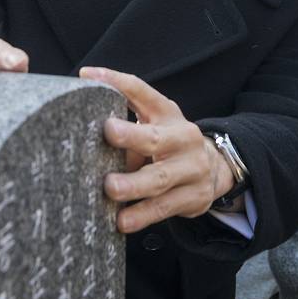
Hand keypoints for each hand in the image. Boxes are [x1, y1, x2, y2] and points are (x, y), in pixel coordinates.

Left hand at [79, 65, 234, 232]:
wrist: (215, 168)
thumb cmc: (167, 142)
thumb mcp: (153, 121)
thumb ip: (125, 120)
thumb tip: (82, 121)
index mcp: (167, 112)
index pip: (140, 91)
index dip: (115, 81)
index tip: (87, 77)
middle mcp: (183, 137)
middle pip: (156, 138)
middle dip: (131, 136)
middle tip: (108, 133)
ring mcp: (193, 169)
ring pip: (161, 179)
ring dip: (134, 185)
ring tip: (111, 189)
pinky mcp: (195, 197)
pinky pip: (165, 208)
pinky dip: (142, 215)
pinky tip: (123, 221)